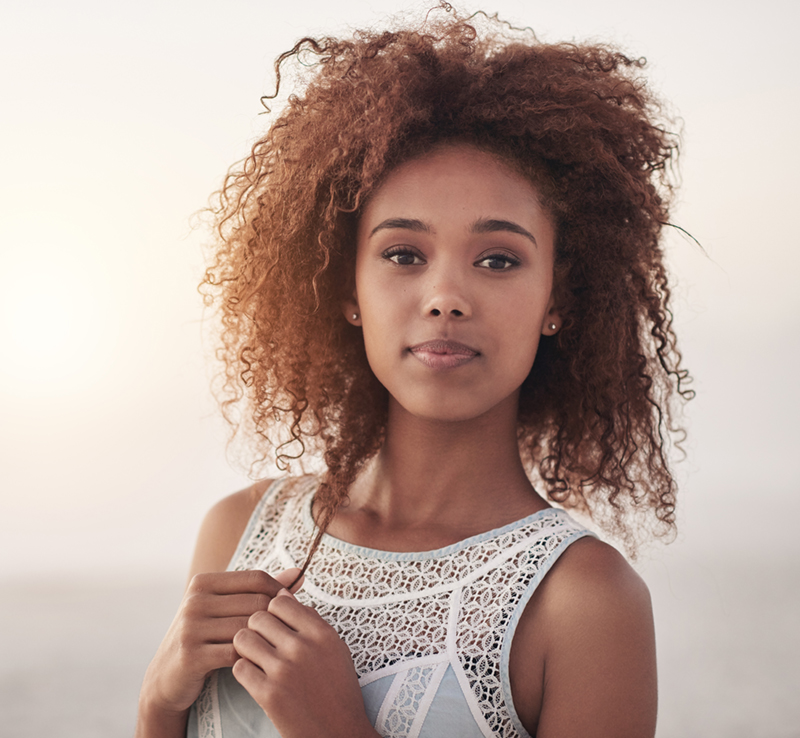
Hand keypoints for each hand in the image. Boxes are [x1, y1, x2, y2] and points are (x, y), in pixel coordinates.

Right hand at [140, 569, 299, 715]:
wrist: (167, 677)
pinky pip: (236, 653)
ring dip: (266, 639)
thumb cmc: (206, 637)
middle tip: (288, 632)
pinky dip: (252, 657)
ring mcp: (190, 627)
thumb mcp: (227, 608)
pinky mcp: (191, 655)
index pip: (256, 578)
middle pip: (255, 602)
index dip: (279, 591)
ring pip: (248, 628)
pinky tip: (259, 662)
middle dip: (275, 618)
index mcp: (203, 582)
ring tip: (276, 648)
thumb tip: (298, 573)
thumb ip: (262, 589)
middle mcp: (194, 601)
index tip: (290, 608)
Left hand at [232, 589, 377, 737]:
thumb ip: (309, 620)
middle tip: (262, 644)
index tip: (274, 626)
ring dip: (245, 648)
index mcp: (321, 633)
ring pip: (243, 639)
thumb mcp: (334, 648)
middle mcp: (303, 647)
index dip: (272, 612)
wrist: (340, 734)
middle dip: (256, 629)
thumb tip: (283, 593)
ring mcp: (285, 671)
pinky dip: (243, 672)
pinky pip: (239, 668)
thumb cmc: (338, 690)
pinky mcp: (269, 695)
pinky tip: (255, 679)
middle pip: (258, 617)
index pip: (280, 601)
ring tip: (256, 659)